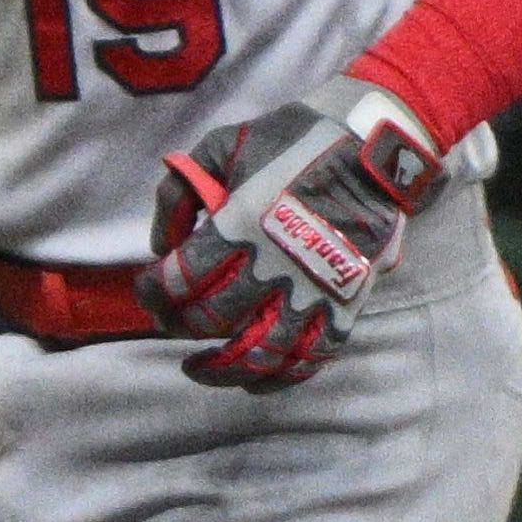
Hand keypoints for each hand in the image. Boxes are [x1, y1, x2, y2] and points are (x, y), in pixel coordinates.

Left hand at [139, 76, 447, 389]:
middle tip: (168, 323)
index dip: (154, 293)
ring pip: (261, 352)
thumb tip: (161, 245)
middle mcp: (274, 265)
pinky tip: (255, 382)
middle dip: (179, 326)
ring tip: (199, 369)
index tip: (148, 291)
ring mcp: (314, 288)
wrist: (372, 142)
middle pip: (212, 320)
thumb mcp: (219, 146)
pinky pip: (314, 355)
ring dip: (222, 369)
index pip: (180, 280)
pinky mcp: (347, 301)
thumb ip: (180, 193)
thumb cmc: (291, 139)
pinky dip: (282, 378)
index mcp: (240, 226)